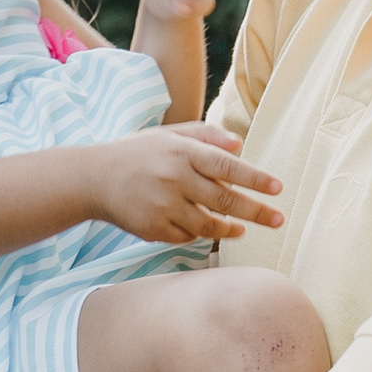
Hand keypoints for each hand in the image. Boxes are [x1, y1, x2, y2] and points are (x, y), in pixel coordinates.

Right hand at [91, 123, 283, 242]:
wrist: (93, 179)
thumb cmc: (138, 154)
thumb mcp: (169, 135)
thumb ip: (205, 135)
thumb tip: (240, 143)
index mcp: (181, 152)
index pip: (227, 165)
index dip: (255, 178)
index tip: (278, 188)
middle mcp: (174, 178)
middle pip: (225, 199)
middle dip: (257, 211)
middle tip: (279, 219)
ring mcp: (163, 206)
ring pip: (209, 225)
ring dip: (230, 229)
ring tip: (243, 228)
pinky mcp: (154, 229)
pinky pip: (187, 236)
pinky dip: (198, 233)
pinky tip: (203, 228)